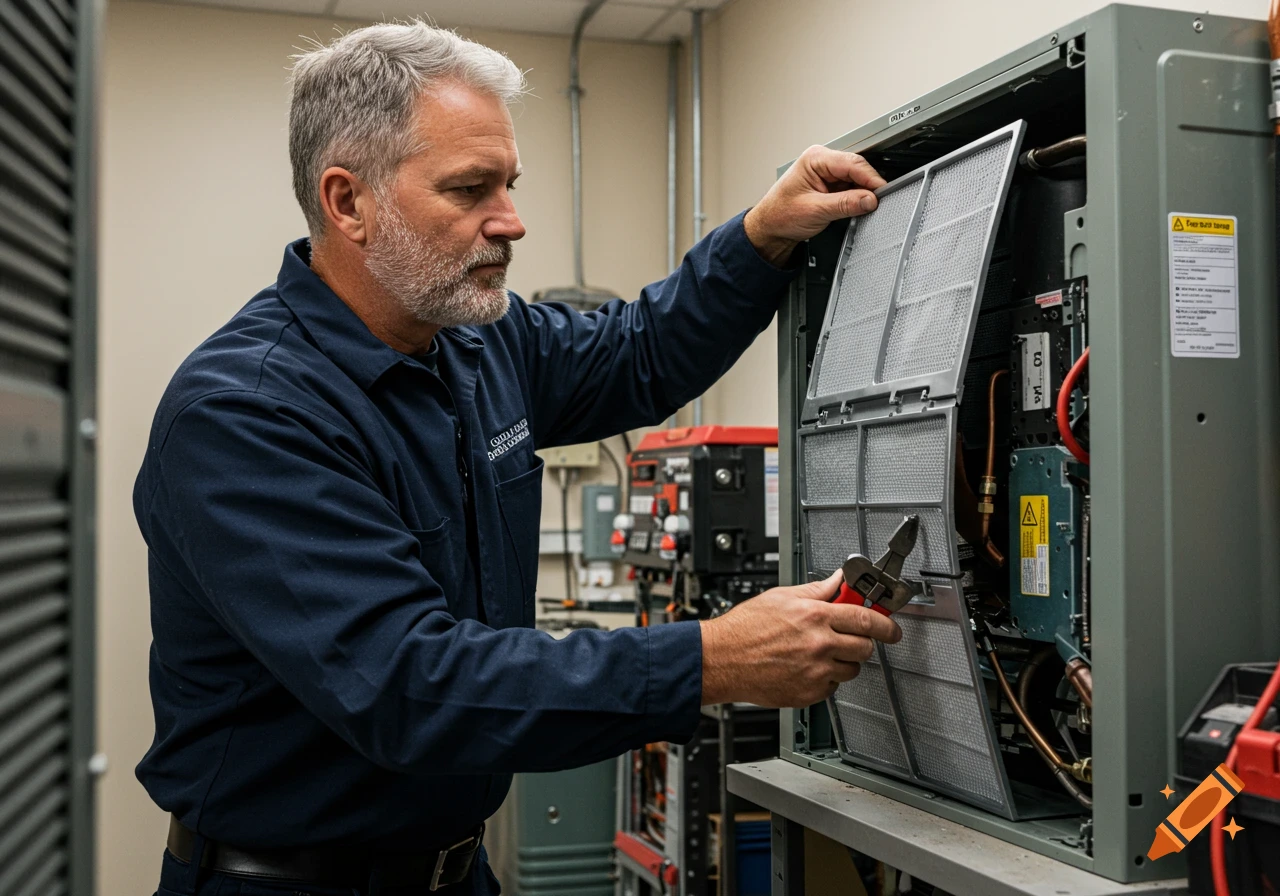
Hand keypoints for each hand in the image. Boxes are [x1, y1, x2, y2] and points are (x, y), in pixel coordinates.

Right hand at [699, 569, 901, 706]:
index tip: (891, 627)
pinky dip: (826, 678)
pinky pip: (833, 686)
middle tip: (849, 636)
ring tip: (820, 652)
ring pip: (852, 669)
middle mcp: (819, 645)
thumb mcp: (782, 597)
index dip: (885, 623)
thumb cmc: (745, 628)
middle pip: (865, 647)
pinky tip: (807, 667)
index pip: (866, 619)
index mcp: (815, 616)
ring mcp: (815, 672)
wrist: (722, 659)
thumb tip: (839, 580)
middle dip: (862, 641)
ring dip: (844, 661)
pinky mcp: (809, 693)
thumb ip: (817, 590)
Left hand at [744, 145, 886, 265]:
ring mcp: (827, 173)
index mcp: (815, 158)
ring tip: (863, 208)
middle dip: (868, 186)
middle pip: (857, 169)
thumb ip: (845, 204)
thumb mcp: (815, 210)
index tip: (882, 192)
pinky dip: (857, 198)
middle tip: (876, 203)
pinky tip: (856, 207)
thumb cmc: (780, 215)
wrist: (769, 228)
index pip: (853, 163)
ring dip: (862, 193)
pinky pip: (851, 188)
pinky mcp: (830, 185)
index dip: (871, 178)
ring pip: (856, 179)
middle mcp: (822, 161)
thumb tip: (869, 199)